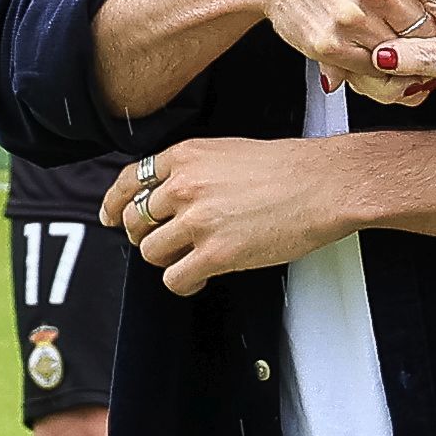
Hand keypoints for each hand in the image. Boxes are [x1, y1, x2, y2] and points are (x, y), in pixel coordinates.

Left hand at [106, 134, 353, 285]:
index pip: (130, 180)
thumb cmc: (291, 168)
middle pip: (135, 219)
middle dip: (143, 235)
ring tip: (191, 259)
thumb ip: (196, 172)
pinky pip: (174, 278)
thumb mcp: (229, 152)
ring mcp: (197, 221)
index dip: (113, 202)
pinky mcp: (215, 254)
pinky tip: (199, 278)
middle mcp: (184, 186)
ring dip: (167, 259)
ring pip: (150, 251)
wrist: (325, 184)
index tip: (109, 216)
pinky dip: (184, 282)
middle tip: (162, 242)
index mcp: (186, 156)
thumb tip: (175, 197)